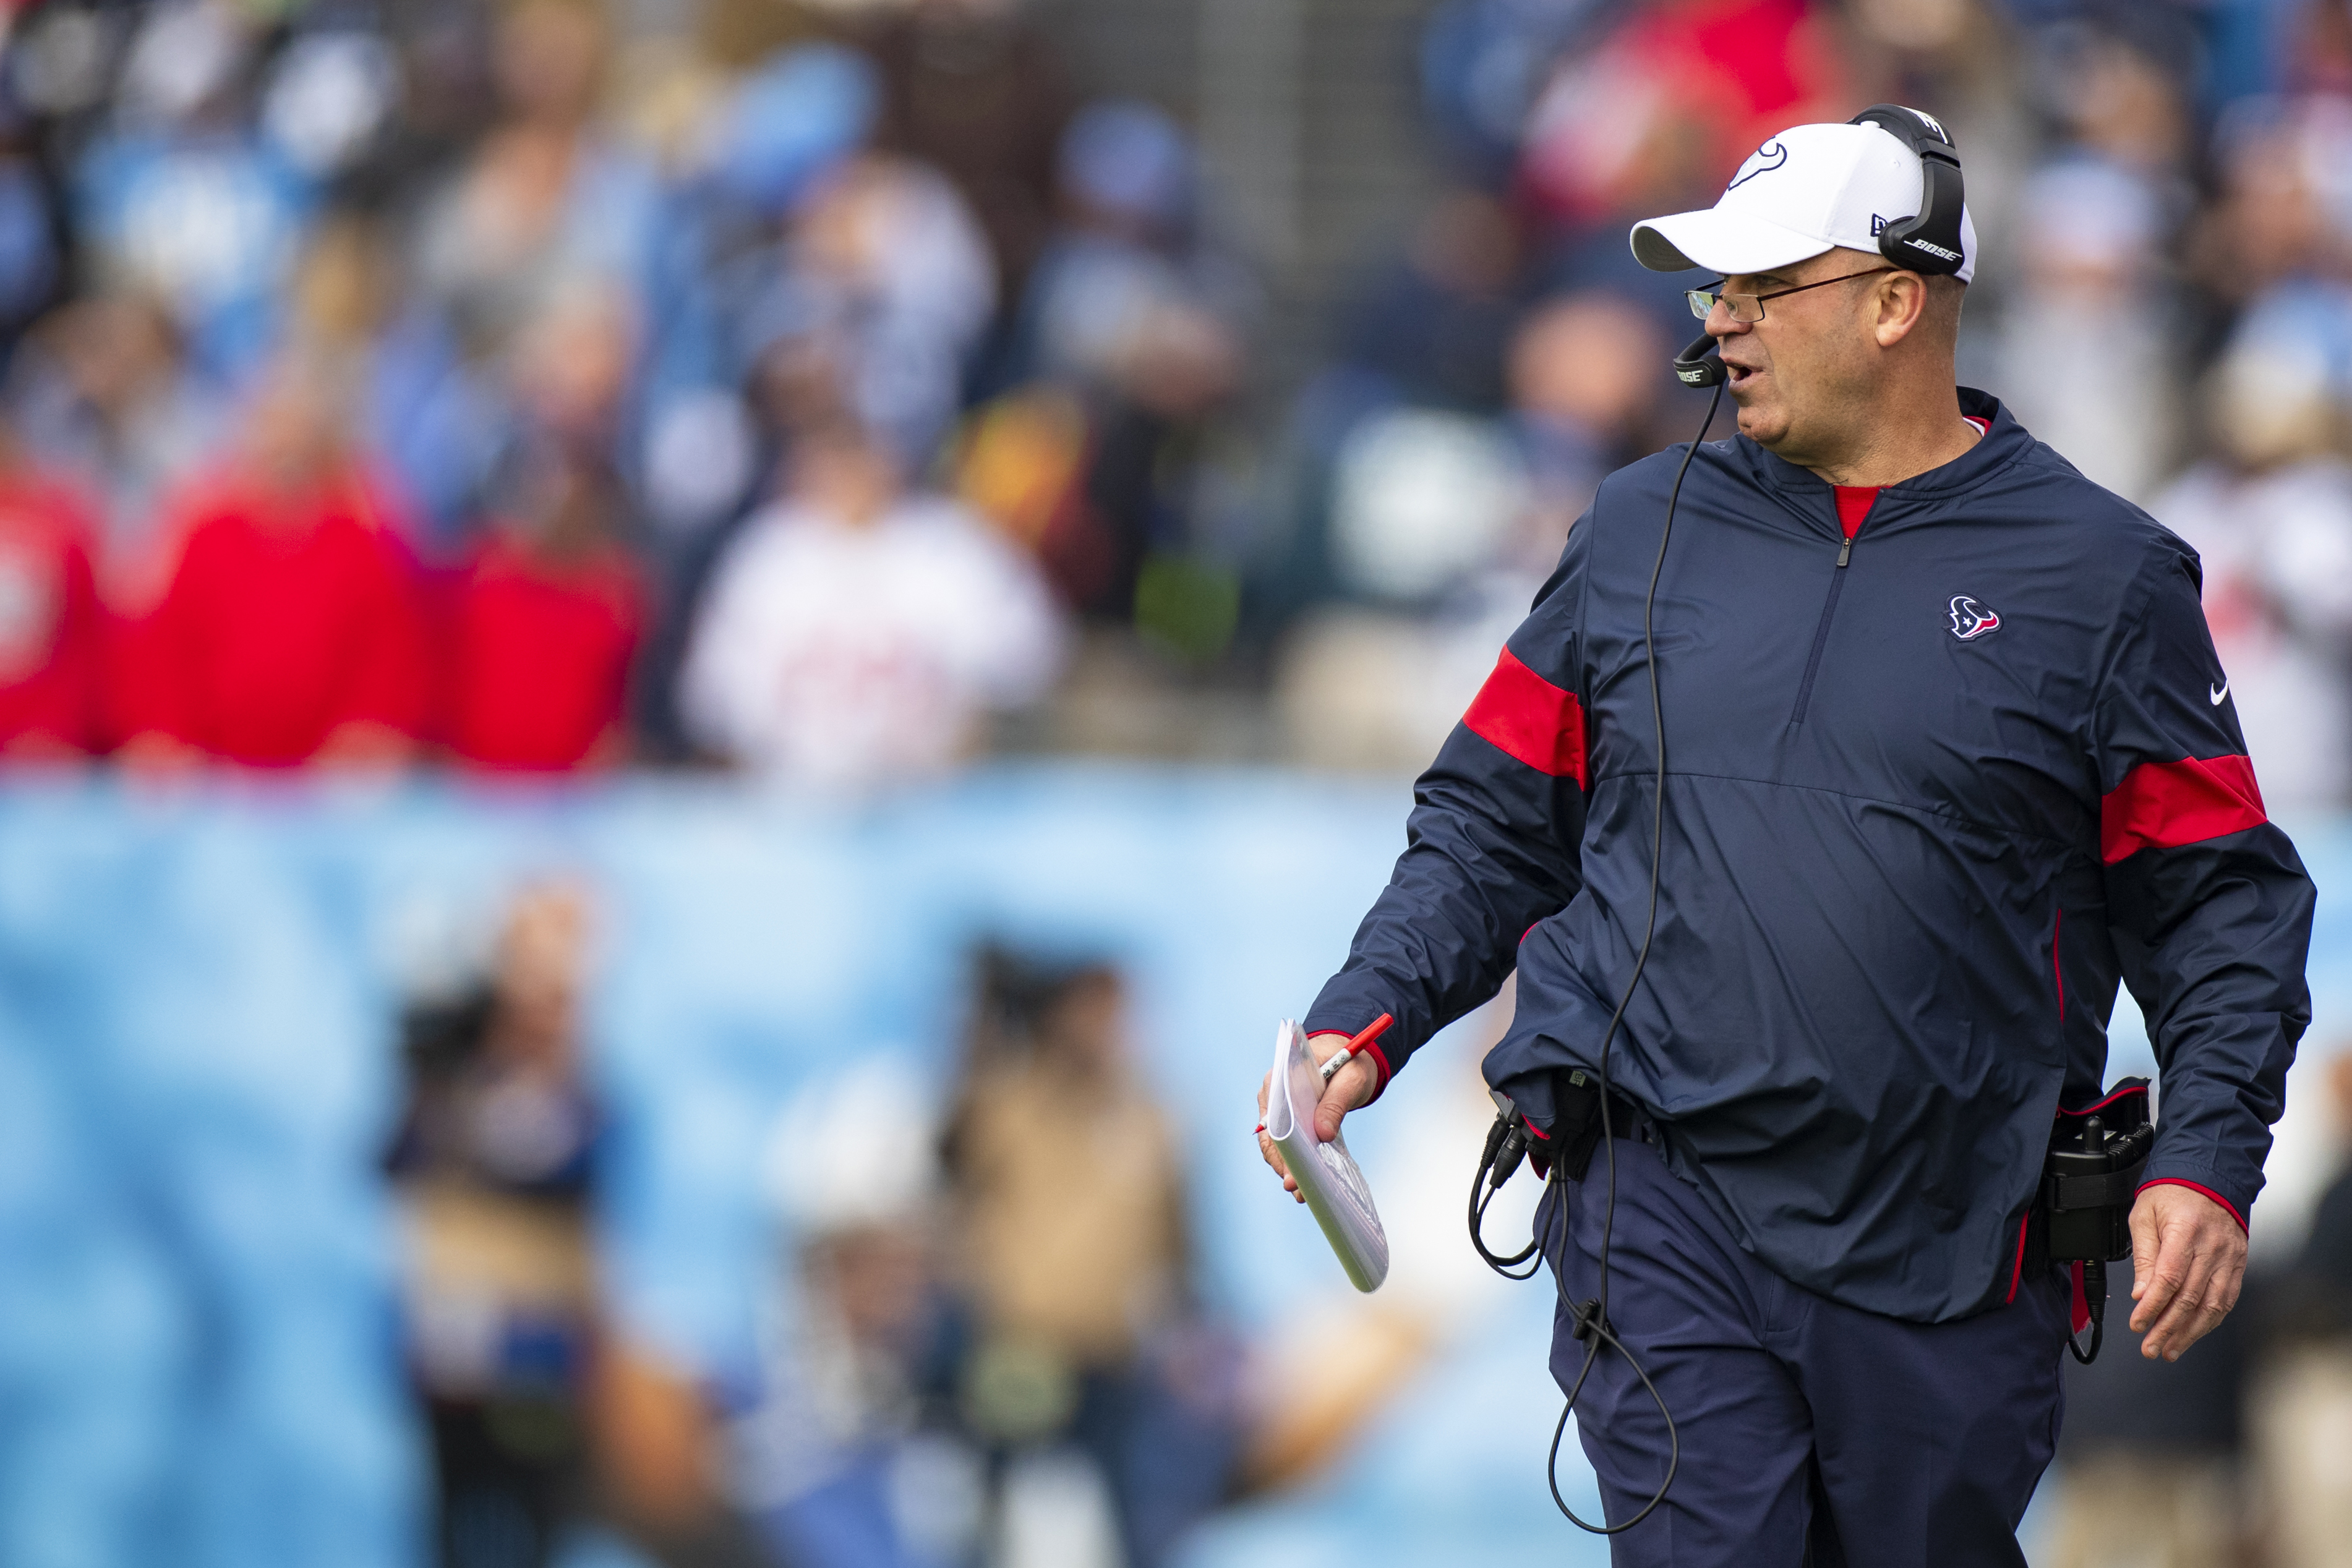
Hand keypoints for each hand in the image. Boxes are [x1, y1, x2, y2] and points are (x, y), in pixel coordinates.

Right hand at [1255, 1032, 1377, 1204]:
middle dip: (1283, 1163)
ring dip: (1287, 1167)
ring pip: (1277, 1143)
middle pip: (1272, 1134)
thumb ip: (1335, 1104)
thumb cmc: (1350, 1062)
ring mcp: (1280, 1107)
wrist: (1352, 1056)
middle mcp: (1273, 1093)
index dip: (1281, 1144)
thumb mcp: (1350, 1079)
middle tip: (1296, 1188)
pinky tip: (1306, 1180)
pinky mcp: (1292, 1119)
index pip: (1274, 1115)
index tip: (1290, 1167)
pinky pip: (1289, 1143)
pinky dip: (1296, 1160)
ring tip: (1301, 1193)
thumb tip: (1323, 1135)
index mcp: (1281, 1075)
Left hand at [2126, 1184, 2246, 1360]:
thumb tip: (2141, 1293)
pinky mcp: (2238, 1265)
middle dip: (2169, 1328)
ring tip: (2170, 1349)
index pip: (2169, 1279)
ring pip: (2212, 1305)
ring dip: (2190, 1332)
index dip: (2153, 1306)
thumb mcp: (2144, 1216)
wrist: (2209, 1178)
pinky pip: (2226, 1299)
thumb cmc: (2172, 1194)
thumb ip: (2144, 1256)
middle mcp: (2212, 1248)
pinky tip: (2194, 1333)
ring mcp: (2229, 1258)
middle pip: (2190, 1298)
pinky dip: (2210, 1321)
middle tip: (2151, 1348)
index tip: (2138, 1324)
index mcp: (2185, 1231)